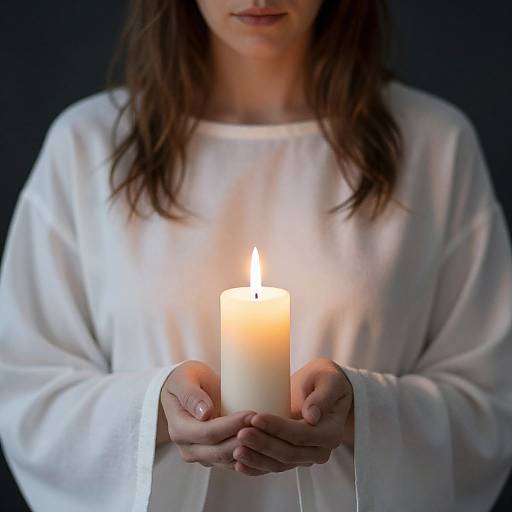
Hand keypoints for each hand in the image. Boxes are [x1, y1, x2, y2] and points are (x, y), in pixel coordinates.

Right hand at [158, 360, 255, 469]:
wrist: (185, 390)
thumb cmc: (185, 380)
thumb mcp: (183, 379)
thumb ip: (191, 395)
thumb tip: (204, 413)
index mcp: (179, 429)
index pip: (208, 433)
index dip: (231, 426)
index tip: (251, 414)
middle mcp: (188, 448)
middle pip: (220, 451)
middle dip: (245, 439)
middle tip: (264, 423)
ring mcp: (202, 455)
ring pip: (229, 460)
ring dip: (250, 449)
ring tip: (268, 432)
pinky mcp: (215, 457)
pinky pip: (234, 462)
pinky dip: (250, 454)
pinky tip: (264, 441)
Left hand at [233, 358, 353, 475]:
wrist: (324, 388)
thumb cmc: (326, 380)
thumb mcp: (329, 380)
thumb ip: (323, 396)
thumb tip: (312, 416)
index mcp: (330, 432)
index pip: (302, 435)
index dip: (278, 428)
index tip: (257, 417)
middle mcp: (319, 450)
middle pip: (289, 453)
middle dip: (263, 444)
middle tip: (241, 433)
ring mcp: (304, 456)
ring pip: (279, 464)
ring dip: (257, 458)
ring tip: (236, 450)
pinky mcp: (291, 457)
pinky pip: (273, 466)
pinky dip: (256, 466)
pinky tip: (239, 464)